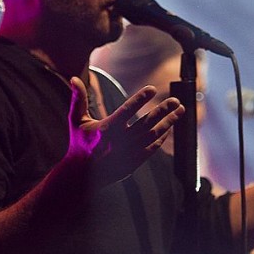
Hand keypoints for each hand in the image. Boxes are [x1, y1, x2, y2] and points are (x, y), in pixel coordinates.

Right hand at [66, 77, 184, 184]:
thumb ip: (78, 99)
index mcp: (106, 128)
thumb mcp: (76, 120)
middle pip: (146, 122)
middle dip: (163, 110)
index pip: (126, 110)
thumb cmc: (79, 143)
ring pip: (153, 135)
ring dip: (168, 122)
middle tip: (175, 100)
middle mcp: (120, 141)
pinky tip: (169, 128)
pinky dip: (161, 138)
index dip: (139, 99)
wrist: (81, 175)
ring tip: (180, 111)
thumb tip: (74, 78)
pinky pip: (152, 148)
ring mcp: (129, 153)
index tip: (152, 89)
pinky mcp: (133, 162)